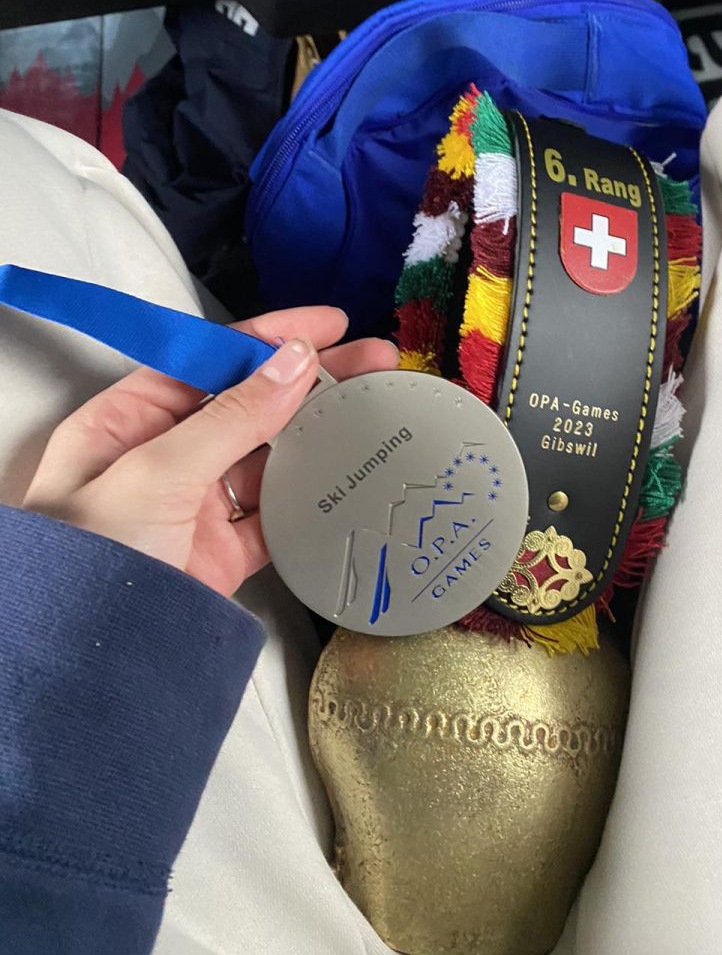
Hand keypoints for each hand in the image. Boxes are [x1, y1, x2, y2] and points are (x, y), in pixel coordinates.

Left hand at [23, 307, 397, 595]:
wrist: (80, 665)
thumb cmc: (84, 562)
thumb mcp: (156, 474)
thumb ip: (230, 418)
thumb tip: (291, 364)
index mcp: (128, 422)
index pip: (210, 361)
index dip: (270, 337)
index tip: (327, 325)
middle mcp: (164, 458)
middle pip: (249, 403)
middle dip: (311, 379)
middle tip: (372, 361)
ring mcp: (194, 508)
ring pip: (270, 458)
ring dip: (320, 434)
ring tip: (373, 413)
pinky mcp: (220, 556)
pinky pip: (277, 517)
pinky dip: (313, 500)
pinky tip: (349, 478)